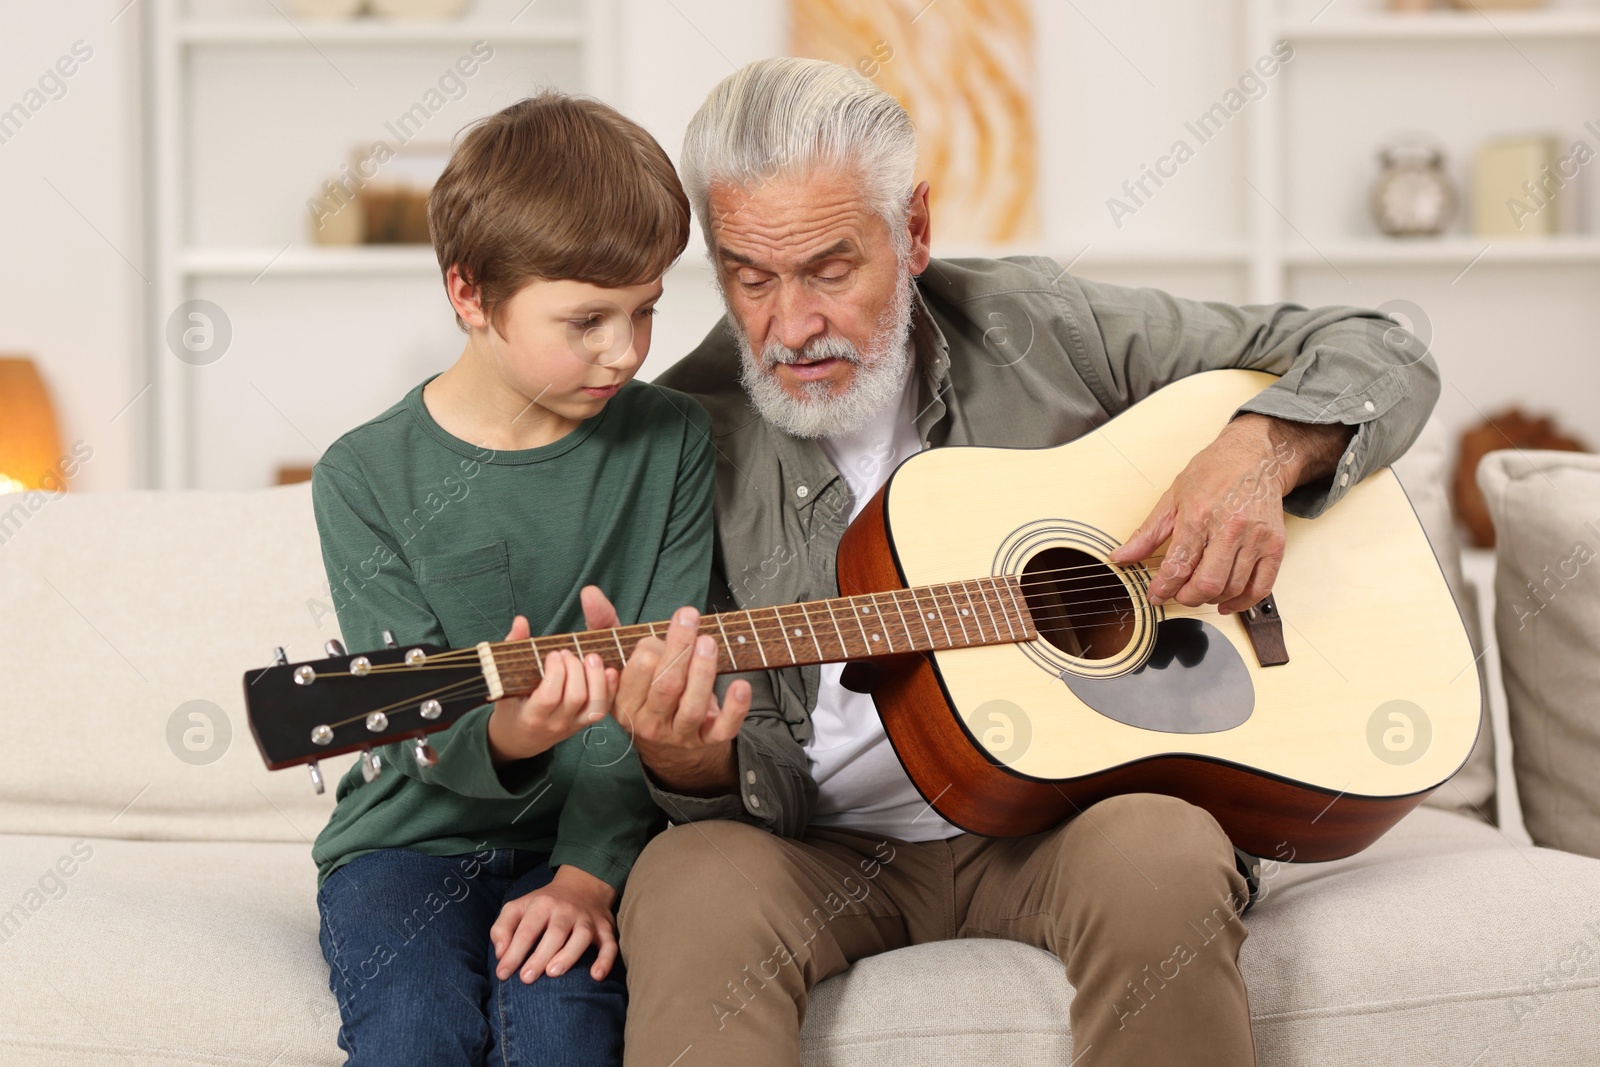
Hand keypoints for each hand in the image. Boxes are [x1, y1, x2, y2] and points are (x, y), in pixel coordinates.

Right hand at [486, 614, 617, 763]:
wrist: (520, 738)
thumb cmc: (511, 705)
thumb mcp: (504, 681)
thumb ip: (514, 649)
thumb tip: (521, 621)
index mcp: (532, 715)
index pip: (549, 696)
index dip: (556, 672)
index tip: (554, 654)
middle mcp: (555, 723)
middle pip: (576, 696)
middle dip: (575, 668)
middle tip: (567, 653)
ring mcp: (573, 725)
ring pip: (595, 705)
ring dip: (596, 677)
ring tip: (589, 657)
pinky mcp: (585, 722)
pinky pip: (603, 707)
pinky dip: (610, 687)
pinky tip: (608, 669)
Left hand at [490, 864, 618, 982]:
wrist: (583, 885)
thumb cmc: (544, 905)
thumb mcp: (518, 907)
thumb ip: (502, 928)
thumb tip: (500, 953)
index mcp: (542, 904)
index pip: (526, 930)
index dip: (513, 952)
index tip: (502, 973)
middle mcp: (566, 910)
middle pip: (554, 933)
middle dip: (539, 956)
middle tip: (526, 978)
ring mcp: (587, 919)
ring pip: (582, 936)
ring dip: (569, 954)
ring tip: (553, 972)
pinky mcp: (605, 928)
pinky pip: (610, 944)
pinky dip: (606, 960)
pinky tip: (597, 976)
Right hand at [580, 586, 748, 795]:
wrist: (668, 743)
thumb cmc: (644, 688)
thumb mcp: (621, 658)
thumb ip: (605, 625)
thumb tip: (590, 592)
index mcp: (624, 703)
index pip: (638, 671)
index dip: (650, 647)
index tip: (655, 635)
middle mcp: (650, 723)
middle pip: (666, 685)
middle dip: (679, 649)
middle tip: (689, 617)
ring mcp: (679, 734)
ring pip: (692, 705)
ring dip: (703, 671)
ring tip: (709, 641)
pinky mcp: (708, 740)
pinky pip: (723, 728)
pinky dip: (734, 708)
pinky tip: (741, 685)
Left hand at [1108, 415, 1297, 614]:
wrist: (1255, 457)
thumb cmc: (1213, 473)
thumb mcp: (1172, 498)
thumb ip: (1147, 533)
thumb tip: (1121, 556)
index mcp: (1199, 515)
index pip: (1178, 566)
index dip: (1163, 589)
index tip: (1156, 595)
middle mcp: (1230, 528)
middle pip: (1207, 583)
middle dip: (1187, 597)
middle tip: (1178, 594)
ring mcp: (1256, 538)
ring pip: (1233, 588)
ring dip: (1211, 599)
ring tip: (1199, 592)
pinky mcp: (1275, 545)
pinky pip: (1261, 587)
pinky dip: (1242, 601)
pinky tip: (1227, 601)